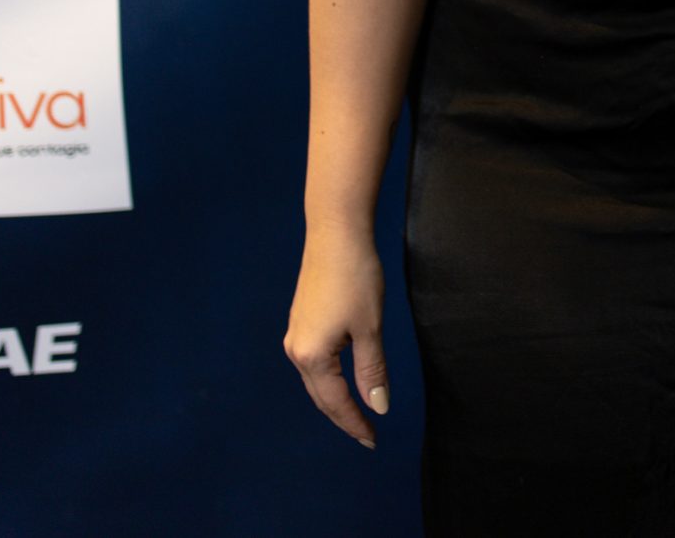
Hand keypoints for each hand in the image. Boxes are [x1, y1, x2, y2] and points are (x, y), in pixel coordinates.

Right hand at [284, 227, 390, 446]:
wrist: (335, 234)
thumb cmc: (355, 277)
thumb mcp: (370, 328)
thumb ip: (372, 370)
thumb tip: (378, 407)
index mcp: (311, 356)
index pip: (335, 402)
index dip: (355, 423)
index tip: (372, 440)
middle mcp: (296, 349)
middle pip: (320, 396)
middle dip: (343, 417)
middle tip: (366, 435)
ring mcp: (296, 334)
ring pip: (316, 380)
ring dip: (334, 399)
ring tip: (356, 414)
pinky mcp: (301, 321)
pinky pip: (314, 362)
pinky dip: (328, 378)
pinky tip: (341, 380)